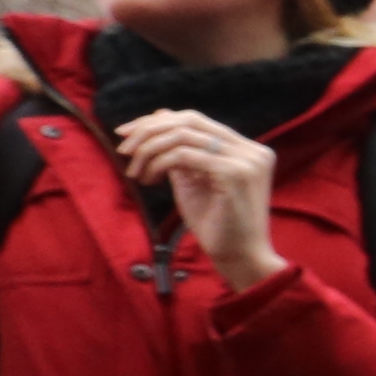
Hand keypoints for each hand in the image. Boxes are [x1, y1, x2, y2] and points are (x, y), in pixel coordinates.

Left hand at [109, 106, 283, 286]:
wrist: (239, 258)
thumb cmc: (218, 226)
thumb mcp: (195, 180)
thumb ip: (182, 152)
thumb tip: (159, 117)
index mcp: (246, 149)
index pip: (195, 119)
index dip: (157, 121)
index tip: (126, 134)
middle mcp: (251, 149)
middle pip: (189, 120)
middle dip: (148, 130)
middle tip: (123, 149)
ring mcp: (246, 160)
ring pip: (182, 136)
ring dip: (149, 151)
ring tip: (135, 172)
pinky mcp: (234, 173)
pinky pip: (183, 156)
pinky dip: (159, 164)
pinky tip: (149, 180)